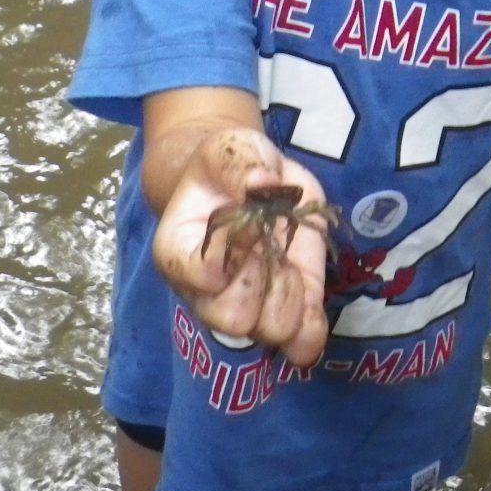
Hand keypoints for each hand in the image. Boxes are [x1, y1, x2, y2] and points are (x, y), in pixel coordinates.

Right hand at [149, 126, 330, 367]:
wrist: (247, 185)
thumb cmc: (226, 169)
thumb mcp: (230, 147)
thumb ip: (240, 162)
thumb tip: (261, 184)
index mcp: (179, 249)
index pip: (194, 274)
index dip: (228, 253)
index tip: (248, 222)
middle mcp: (204, 292)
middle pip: (231, 319)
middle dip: (261, 278)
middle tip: (267, 240)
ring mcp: (245, 308)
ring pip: (269, 331)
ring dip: (289, 294)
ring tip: (285, 259)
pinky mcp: (287, 312)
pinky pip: (301, 343)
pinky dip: (312, 324)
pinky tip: (307, 289)